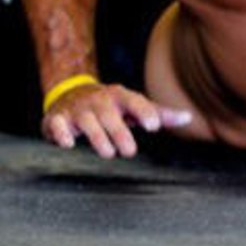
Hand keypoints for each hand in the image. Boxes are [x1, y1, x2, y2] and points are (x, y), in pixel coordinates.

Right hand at [41, 82, 192, 158]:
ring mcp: (77, 109)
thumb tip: (188, 118)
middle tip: (130, 151)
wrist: (69, 93)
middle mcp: (98, 100)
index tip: (154, 126)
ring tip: (108, 152)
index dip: (144, 112)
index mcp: (119, 96)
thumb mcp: (133, 106)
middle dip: (120, 132)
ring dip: (97, 136)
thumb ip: (159, 113)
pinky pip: (57, 124)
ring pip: (86, 121)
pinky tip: (68, 144)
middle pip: (109, 114)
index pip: (134, 101)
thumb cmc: (110, 105)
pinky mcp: (57, 119)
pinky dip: (61, 133)